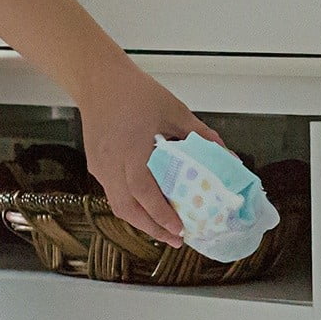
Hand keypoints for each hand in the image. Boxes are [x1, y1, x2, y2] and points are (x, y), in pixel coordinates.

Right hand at [78, 62, 217, 247]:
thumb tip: (225, 154)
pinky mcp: (95, 164)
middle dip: (152, 229)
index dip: (161, 214)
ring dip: (140, 221)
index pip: (144, 191)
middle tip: (176, 239)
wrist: (98, 79)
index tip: (179, 228)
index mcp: (132, 149)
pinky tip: (146, 209)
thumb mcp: (174, 110)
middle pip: (128, 208)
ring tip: (163, 230)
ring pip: (117, 205)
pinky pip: (112, 193)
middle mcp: (112, 163)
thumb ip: (199, 134)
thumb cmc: (135, 91)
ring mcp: (100, 165)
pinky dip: (130, 206)